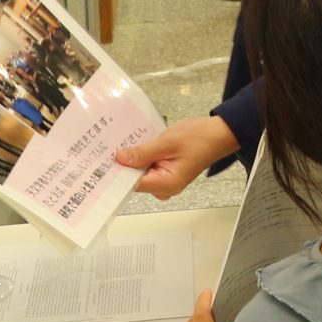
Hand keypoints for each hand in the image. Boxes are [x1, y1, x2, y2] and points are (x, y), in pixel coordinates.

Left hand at [117, 115, 238, 198]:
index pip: (133, 184)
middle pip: (134, 180)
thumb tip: (120, 159)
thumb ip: (143, 152)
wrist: (219, 133)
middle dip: (123, 164)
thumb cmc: (199, 138)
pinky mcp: (166, 171)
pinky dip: (141, 156)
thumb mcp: (168, 142)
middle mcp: (165, 187)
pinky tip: (134, 143)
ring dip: (132, 158)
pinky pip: (148, 166)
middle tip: (106, 149)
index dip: (117, 174)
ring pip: (140, 172)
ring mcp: (166, 180)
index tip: (102, 163)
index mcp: (166, 184)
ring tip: (119, 143)